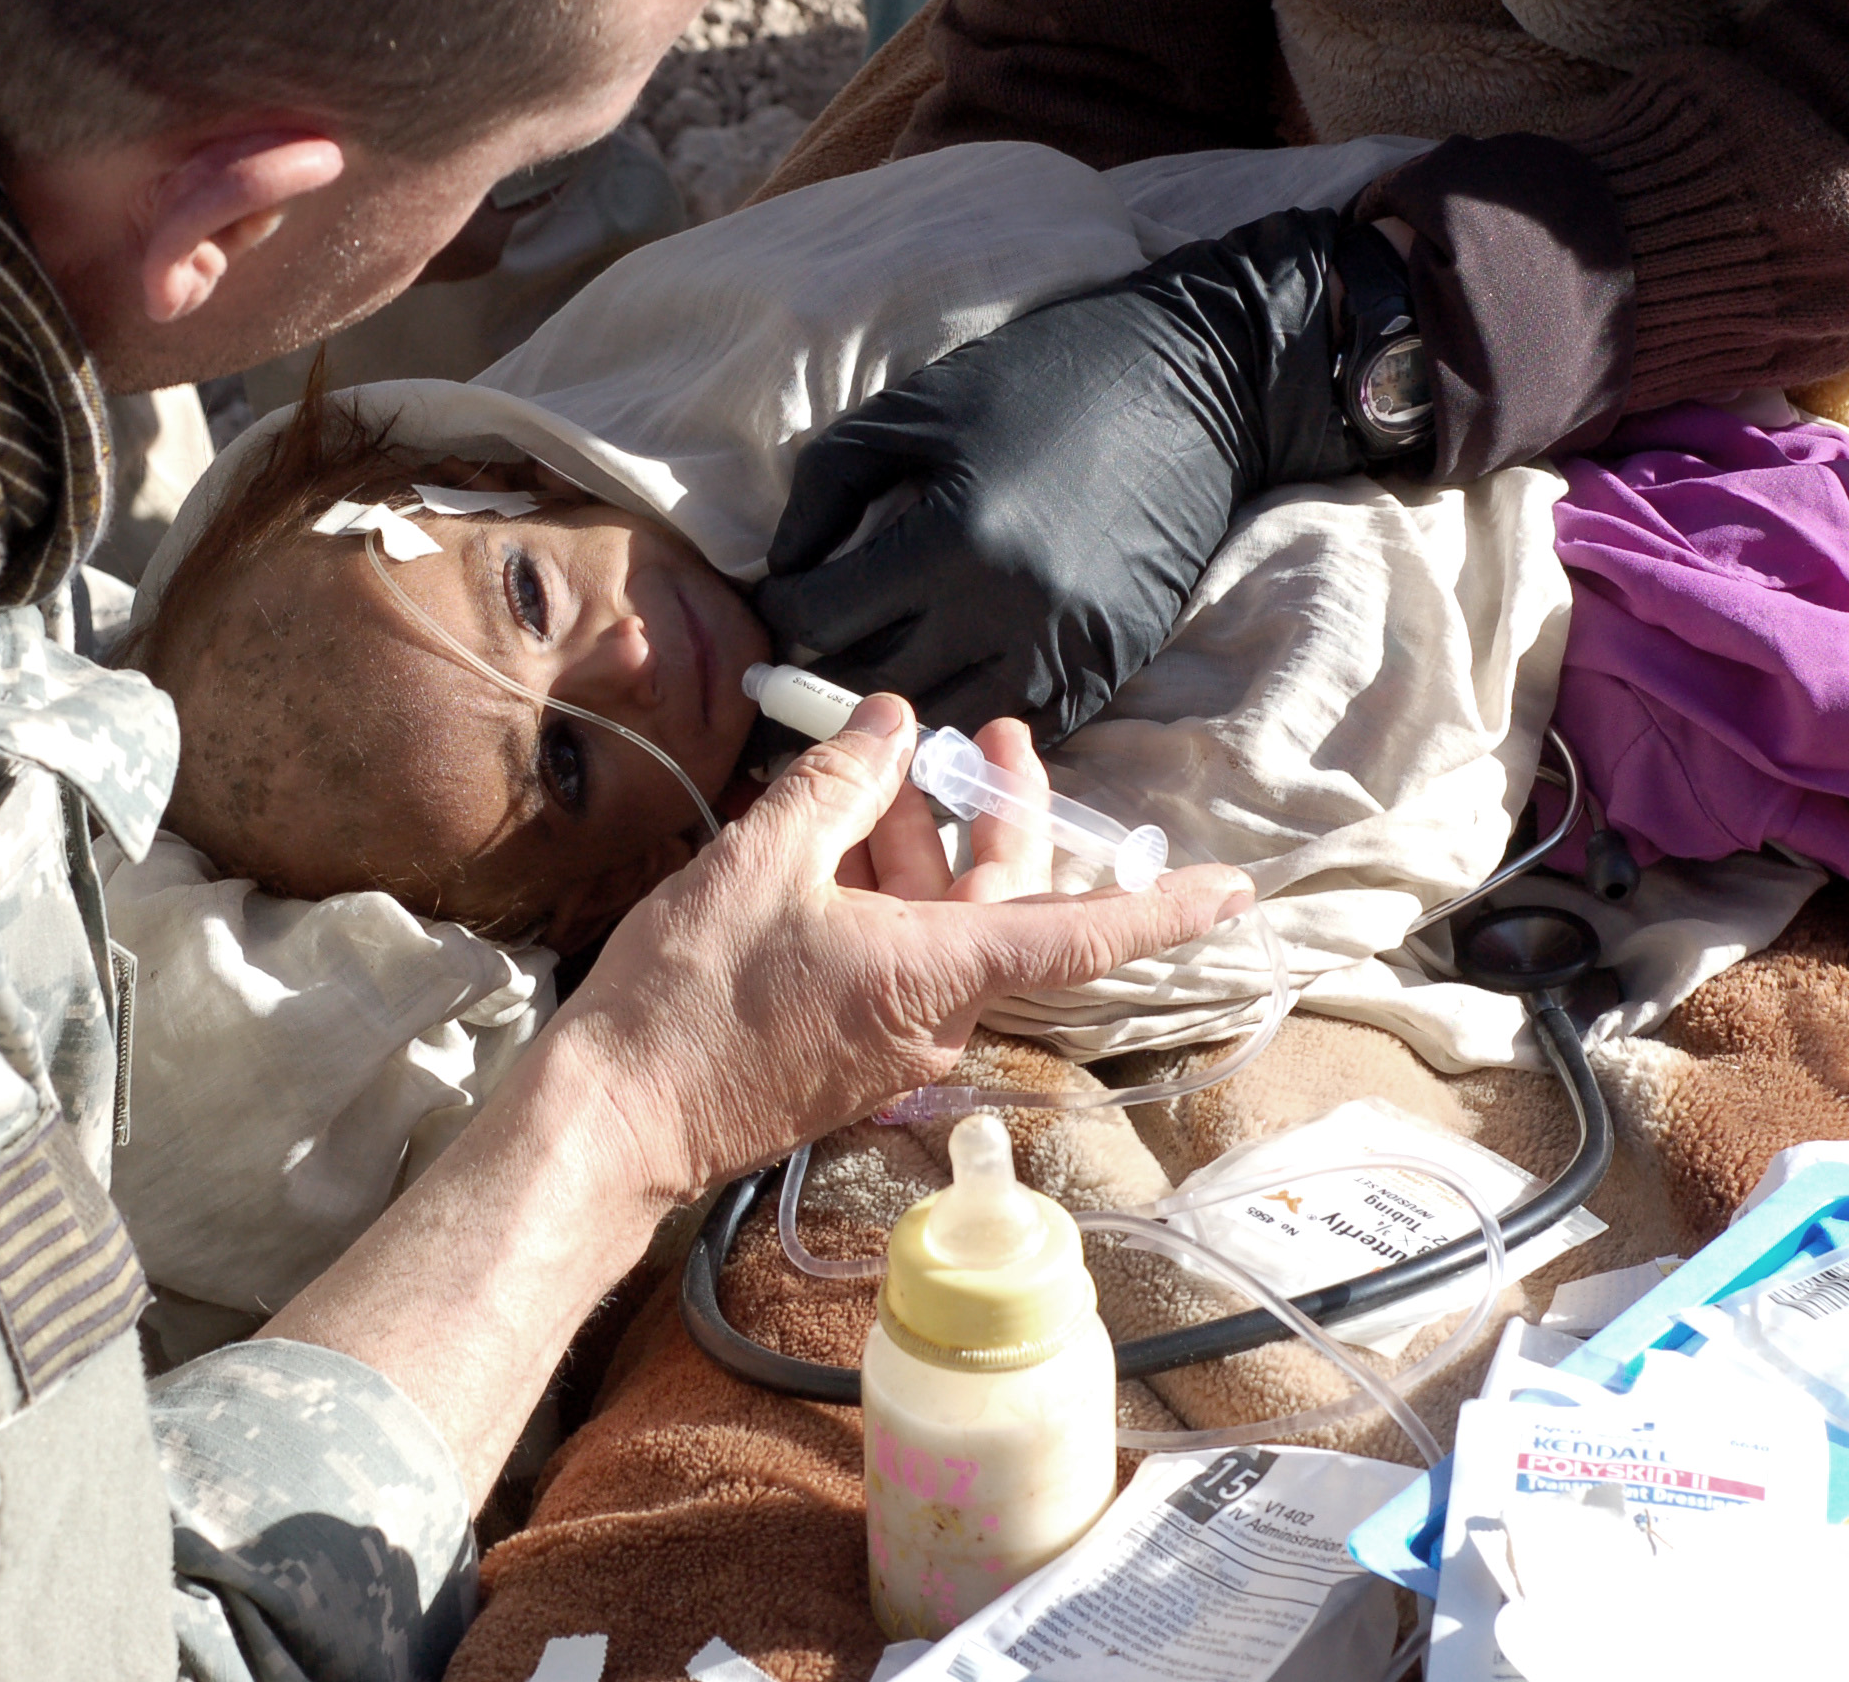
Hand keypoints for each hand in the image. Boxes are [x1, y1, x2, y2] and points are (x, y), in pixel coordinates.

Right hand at [554, 694, 1252, 1201]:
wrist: (615, 1120)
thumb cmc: (689, 1000)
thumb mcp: (761, 865)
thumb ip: (838, 788)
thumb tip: (892, 728)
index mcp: (937, 973)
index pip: (1082, 936)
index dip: (1161, 906)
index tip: (1233, 890)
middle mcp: (934, 1016)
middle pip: (1005, 908)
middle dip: (1002, 818)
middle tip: (990, 737)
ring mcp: (891, 1039)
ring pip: (942, 926)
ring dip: (922, 847)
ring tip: (885, 768)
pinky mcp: (848, 1050)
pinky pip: (897, 957)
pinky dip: (882, 892)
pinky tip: (833, 836)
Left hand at [755, 208, 1392, 739]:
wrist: (1194, 386)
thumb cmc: (1040, 381)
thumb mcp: (913, 410)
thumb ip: (826, 491)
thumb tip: (780, 575)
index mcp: (950, 540)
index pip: (822, 619)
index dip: (783, 615)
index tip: (781, 605)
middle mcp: (1006, 613)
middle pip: (870, 687)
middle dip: (818, 679)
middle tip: (795, 669)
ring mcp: (1064, 652)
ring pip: (940, 727)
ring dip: (895, 713)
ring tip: (863, 687)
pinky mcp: (1107, 670)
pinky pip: (1013, 729)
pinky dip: (968, 717)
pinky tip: (944, 688)